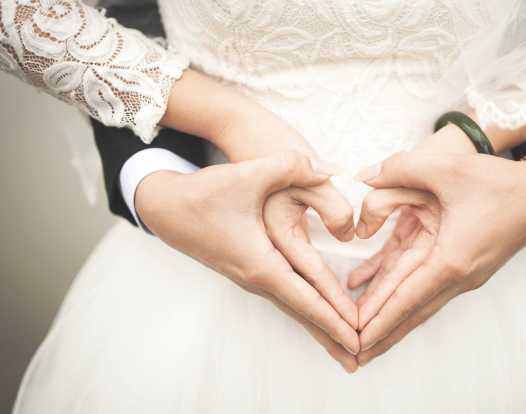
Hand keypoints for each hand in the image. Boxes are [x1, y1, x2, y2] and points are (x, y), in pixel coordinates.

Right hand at [136, 151, 360, 371]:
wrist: (165, 207)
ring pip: (293, 307)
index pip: (306, 298)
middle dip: (332, 335)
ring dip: (319, 326)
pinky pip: (285, 297)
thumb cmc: (204, 193)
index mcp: (260, 262)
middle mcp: (256, 277)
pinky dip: (305, 310)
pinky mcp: (248, 270)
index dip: (334, 317)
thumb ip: (292, 167)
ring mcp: (250, 277)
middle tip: (361, 358)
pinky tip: (317, 314)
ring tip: (343, 346)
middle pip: (302, 313)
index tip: (358, 337)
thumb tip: (333, 169)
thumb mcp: (249, 174)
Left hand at [350, 152, 525, 366]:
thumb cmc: (498, 183)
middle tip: (352, 354)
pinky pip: (424, 283)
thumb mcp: (447, 167)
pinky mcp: (461, 265)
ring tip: (362, 336)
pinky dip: (399, 290)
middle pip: (411, 311)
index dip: (379, 320)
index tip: (357, 341)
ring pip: (417, 301)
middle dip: (381, 333)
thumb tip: (363, 176)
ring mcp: (462, 274)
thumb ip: (400, 168)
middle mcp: (458, 275)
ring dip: (389, 318)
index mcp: (452, 259)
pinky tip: (371, 285)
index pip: (406, 299)